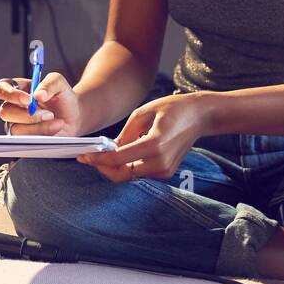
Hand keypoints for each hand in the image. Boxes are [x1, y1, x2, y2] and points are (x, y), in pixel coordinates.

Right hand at [0, 71, 82, 136]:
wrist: (75, 115)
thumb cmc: (63, 97)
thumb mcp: (60, 83)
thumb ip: (49, 83)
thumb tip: (37, 95)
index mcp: (18, 89)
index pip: (0, 89)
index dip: (10, 94)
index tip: (28, 100)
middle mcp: (14, 106)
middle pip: (5, 111)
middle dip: (27, 115)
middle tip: (48, 114)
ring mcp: (17, 124)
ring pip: (16, 129)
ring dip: (38, 126)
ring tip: (57, 121)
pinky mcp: (25, 138)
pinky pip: (26, 140)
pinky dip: (42, 134)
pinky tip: (55, 128)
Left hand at [77, 91, 212, 180]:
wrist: (199, 116)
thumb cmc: (172, 108)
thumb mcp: (143, 113)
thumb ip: (125, 133)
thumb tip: (111, 149)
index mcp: (154, 144)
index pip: (118, 159)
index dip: (98, 159)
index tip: (84, 156)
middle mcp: (160, 162)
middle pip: (122, 174)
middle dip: (104, 168)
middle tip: (91, 157)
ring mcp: (165, 170)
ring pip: (130, 175)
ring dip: (116, 166)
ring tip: (107, 151)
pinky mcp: (167, 172)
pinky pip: (141, 172)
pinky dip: (129, 165)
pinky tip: (124, 153)